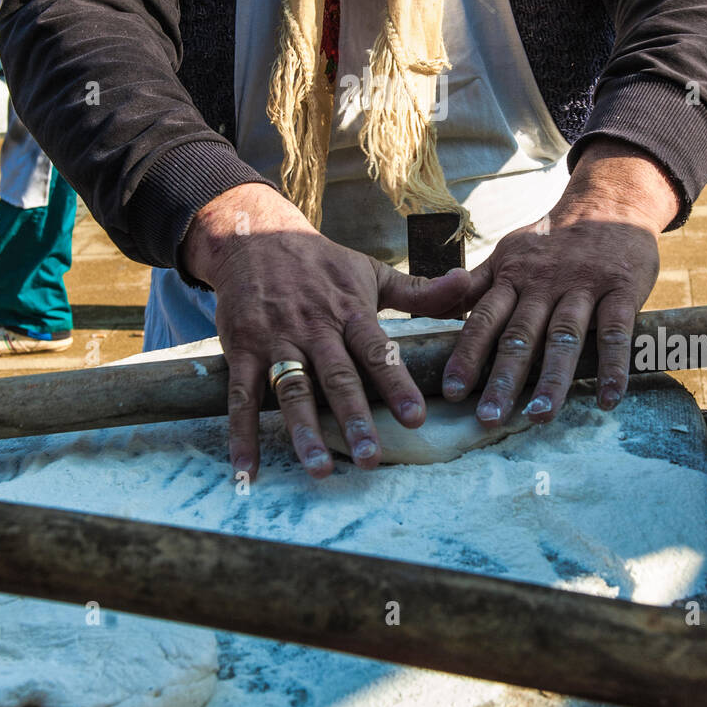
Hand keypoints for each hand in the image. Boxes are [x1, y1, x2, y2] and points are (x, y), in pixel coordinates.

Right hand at [181, 182, 471, 480]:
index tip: (417, 419)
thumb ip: (417, 291)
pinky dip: (242, 434)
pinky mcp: (241, 349)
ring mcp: (274, 340)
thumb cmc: (321, 262)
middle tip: (370, 458)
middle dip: (353, 419)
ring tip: (320, 468)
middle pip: (336, 377)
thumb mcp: (369, 272)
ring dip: (304, 431)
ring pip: (292, 390)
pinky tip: (248, 469)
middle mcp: (313, 327)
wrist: (254, 237)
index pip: (376, 350)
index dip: (395, 384)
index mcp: (348, 311)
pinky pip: (241, 396)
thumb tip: (465, 284)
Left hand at [441, 141, 679, 426]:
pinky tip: (607, 399)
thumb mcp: (509, 253)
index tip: (452, 391)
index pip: (484, 319)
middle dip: (503, 378)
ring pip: (564, 336)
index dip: (467, 355)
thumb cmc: (552, 239)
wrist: (609, 201)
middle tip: (488, 418)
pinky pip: (615, 331)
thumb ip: (477, 285)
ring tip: (539, 417)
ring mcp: (583, 285)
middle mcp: (543, 282)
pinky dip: (613, 366)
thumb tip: (432, 309)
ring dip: (553, 379)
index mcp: (512, 276)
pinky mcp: (621, 289)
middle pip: (520, 335)